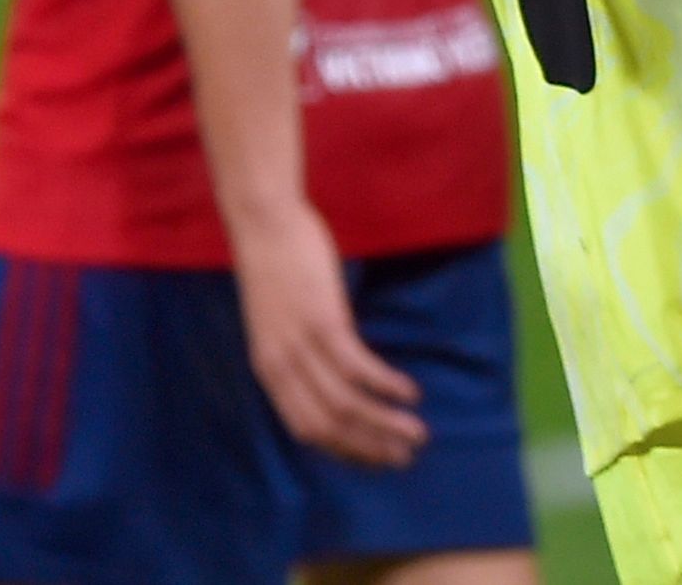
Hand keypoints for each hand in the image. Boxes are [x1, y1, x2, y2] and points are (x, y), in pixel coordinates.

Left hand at [229, 199, 425, 467]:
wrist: (265, 222)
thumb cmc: (277, 264)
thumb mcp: (281, 319)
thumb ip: (299, 349)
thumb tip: (333, 369)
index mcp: (269, 370)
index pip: (306, 431)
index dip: (345, 450)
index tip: (377, 458)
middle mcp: (280, 368)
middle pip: (327, 428)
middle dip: (369, 448)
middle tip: (405, 457)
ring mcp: (300, 346)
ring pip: (344, 405)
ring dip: (384, 425)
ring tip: (417, 433)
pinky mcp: (322, 322)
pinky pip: (357, 368)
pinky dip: (385, 386)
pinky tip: (410, 393)